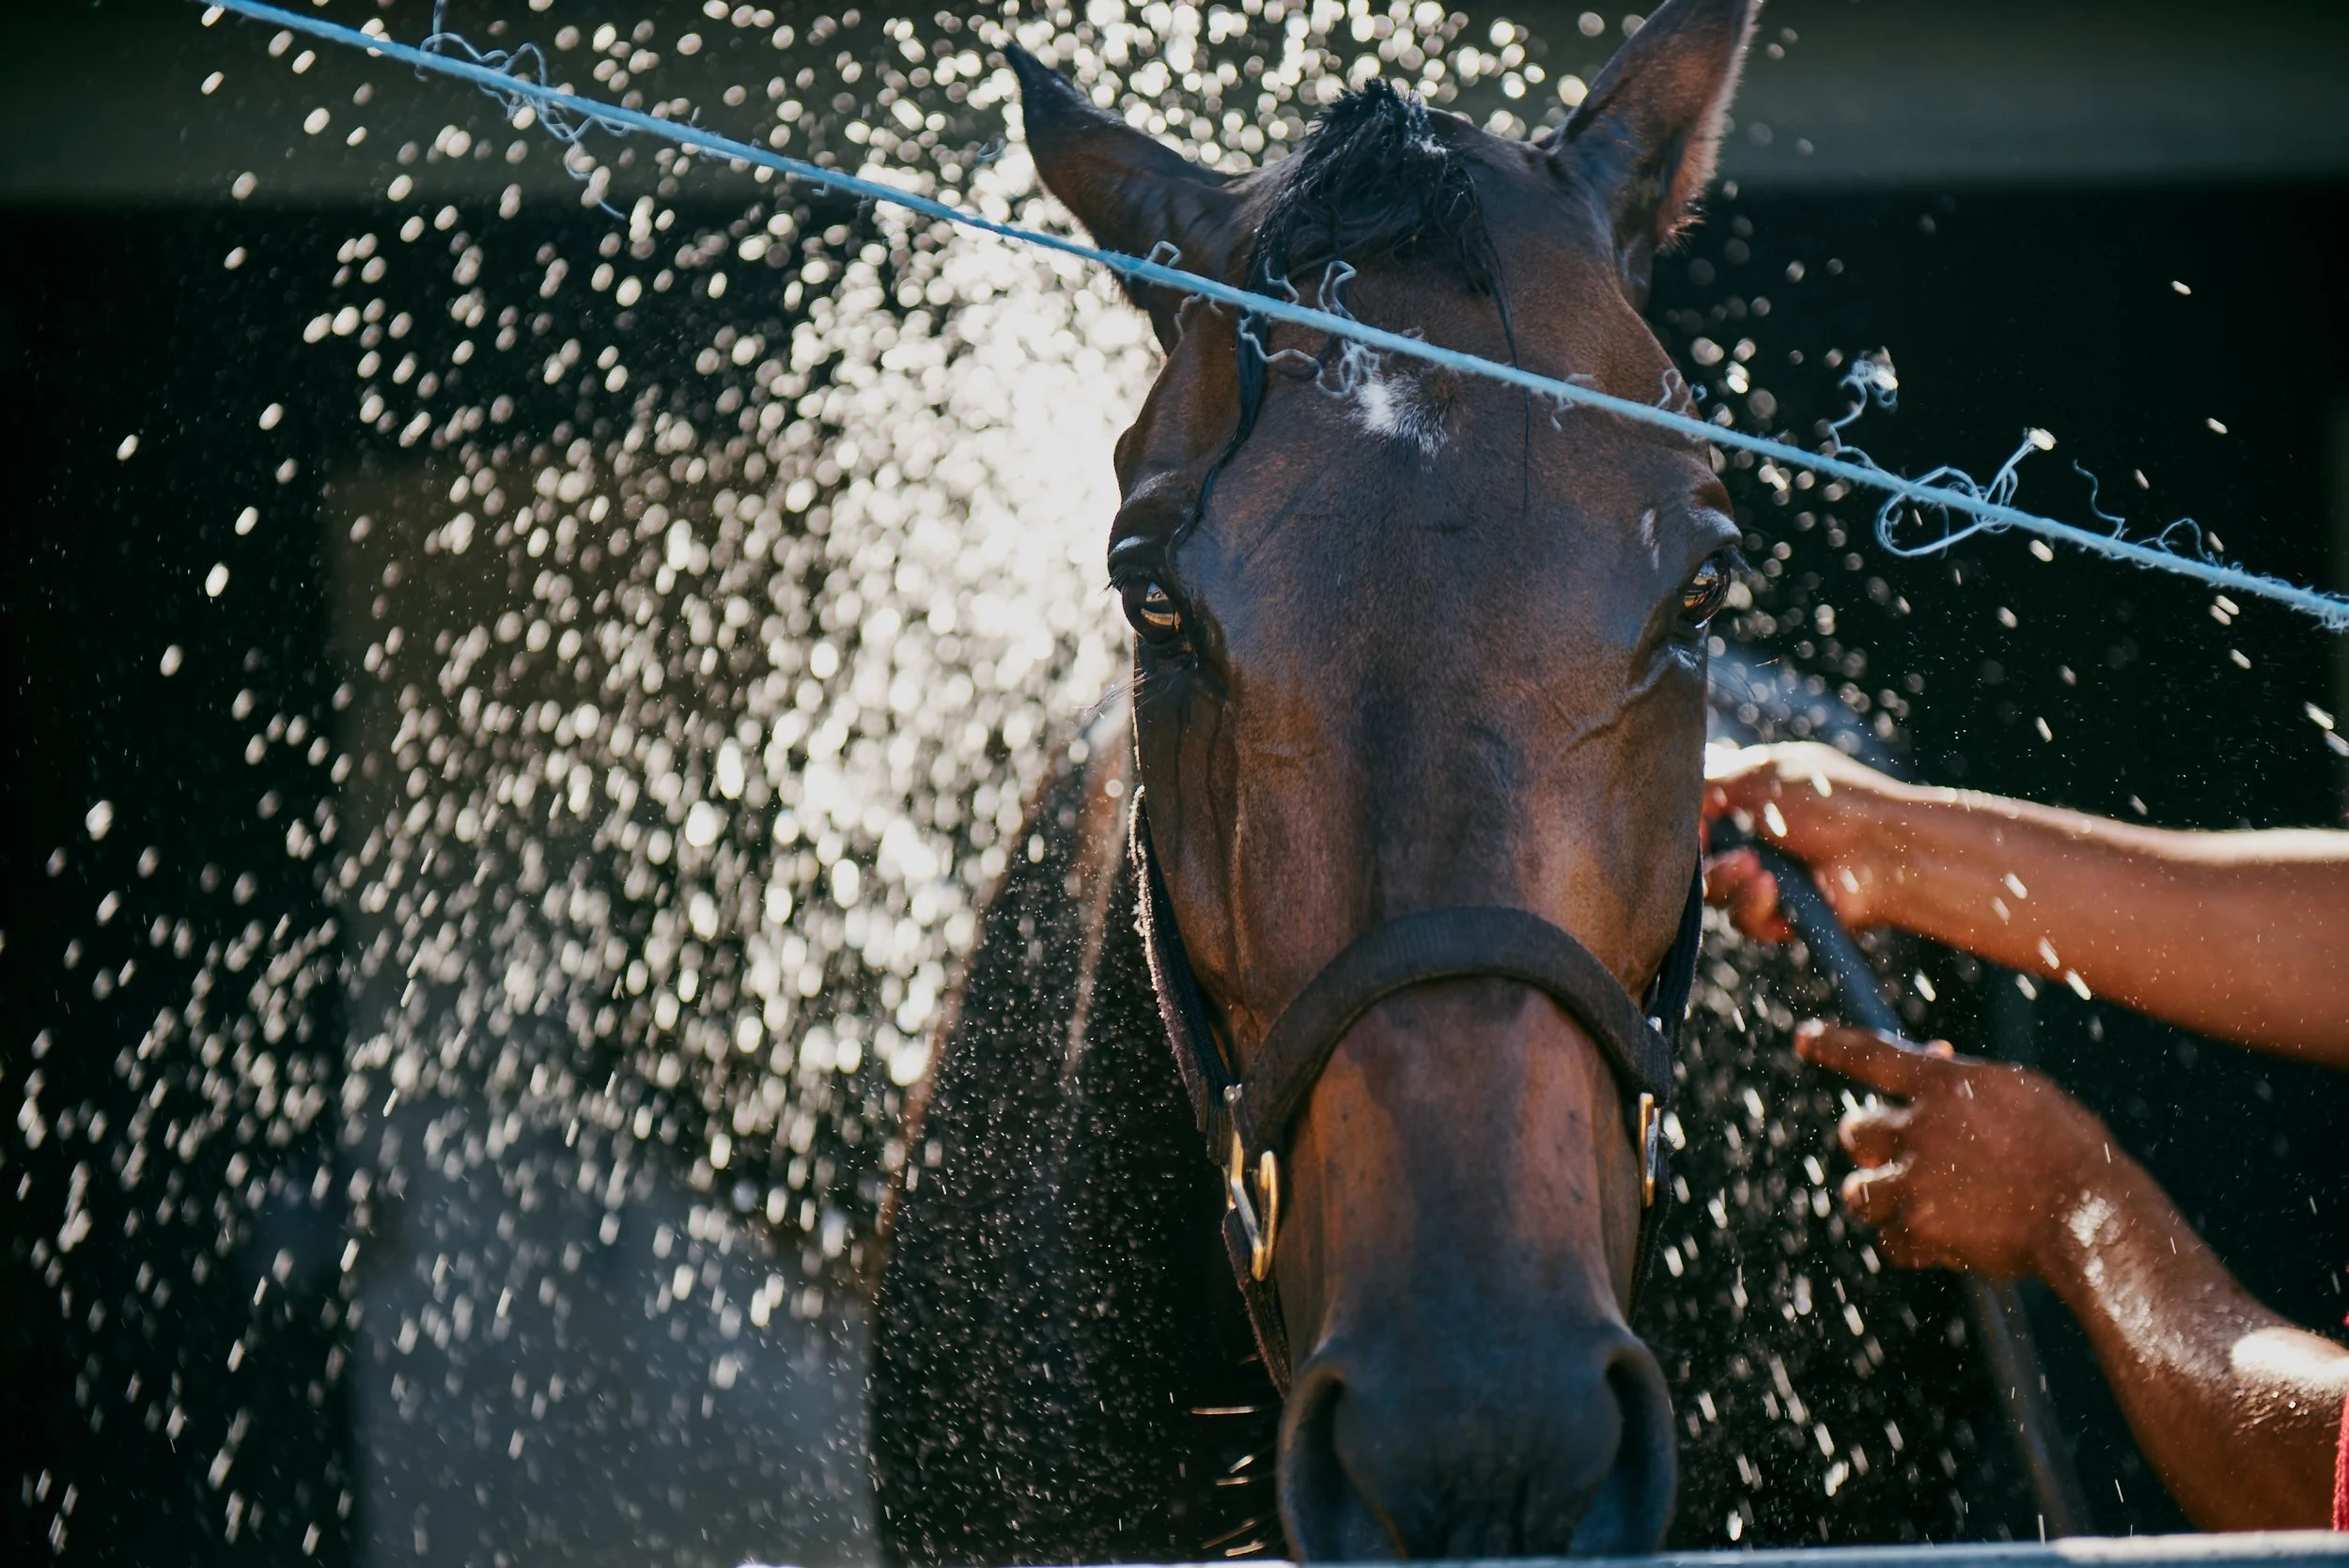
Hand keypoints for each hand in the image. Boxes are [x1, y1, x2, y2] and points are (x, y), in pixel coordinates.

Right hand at [1703, 742, 1901, 937]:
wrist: (1886, 849)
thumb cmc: (1834, 800)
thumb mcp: (1762, 773)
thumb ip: (1708, 780)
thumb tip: (1672, 797)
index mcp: (1748, 799)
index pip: (1695, 816)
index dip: (1686, 824)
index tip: (1692, 825)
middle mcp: (1753, 840)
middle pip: (1696, 860)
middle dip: (1703, 859)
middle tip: (1729, 851)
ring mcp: (1766, 879)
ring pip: (1715, 893)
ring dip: (1728, 881)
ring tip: (1757, 869)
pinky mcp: (1781, 916)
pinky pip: (1744, 921)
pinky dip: (1753, 906)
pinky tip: (1772, 889)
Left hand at [1795, 1022, 2114, 1279]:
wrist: (2092, 1217)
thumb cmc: (2073, 1153)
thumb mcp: (2023, 1096)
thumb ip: (1967, 1085)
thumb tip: (1930, 1063)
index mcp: (1945, 1083)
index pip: (1872, 1054)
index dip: (1834, 1045)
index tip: (1805, 1039)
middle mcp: (1919, 1126)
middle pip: (1855, 1132)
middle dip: (1871, 1147)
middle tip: (1902, 1159)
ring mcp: (1915, 1179)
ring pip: (1859, 1192)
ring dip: (1882, 1199)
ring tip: (1925, 1206)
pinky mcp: (1920, 1229)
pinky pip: (1888, 1242)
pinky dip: (1909, 1246)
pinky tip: (1943, 1243)